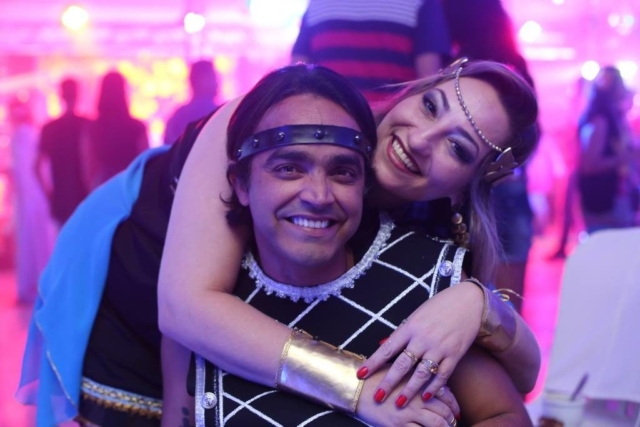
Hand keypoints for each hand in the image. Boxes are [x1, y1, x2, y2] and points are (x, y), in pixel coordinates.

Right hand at [356, 367, 457, 426]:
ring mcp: (409, 412)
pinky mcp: (398, 425)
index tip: (456, 411)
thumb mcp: (396, 371)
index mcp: (418, 382)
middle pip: (444, 410)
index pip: (445, 394)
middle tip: (453, 423)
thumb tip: (427, 379)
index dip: (453, 405)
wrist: (355, 388)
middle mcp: (417, 397)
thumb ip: (413, 375)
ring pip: (437, 424)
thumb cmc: (374, 377)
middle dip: (451, 419)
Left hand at [357, 281, 482, 403]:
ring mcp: (439, 347)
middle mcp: (423, 338)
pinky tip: (426, 397)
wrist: (468, 301)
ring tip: (400, 403)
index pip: (387, 348)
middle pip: (402, 364)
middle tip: (378, 396)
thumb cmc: (439, 307)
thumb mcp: (416, 315)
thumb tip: (383, 345)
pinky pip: (443, 374)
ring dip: (410, 390)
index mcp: (410, 327)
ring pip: (422, 373)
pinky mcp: (455, 354)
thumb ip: (402, 332)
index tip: (361, 374)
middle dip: (389, 382)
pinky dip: (434, 387)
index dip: (373, 363)